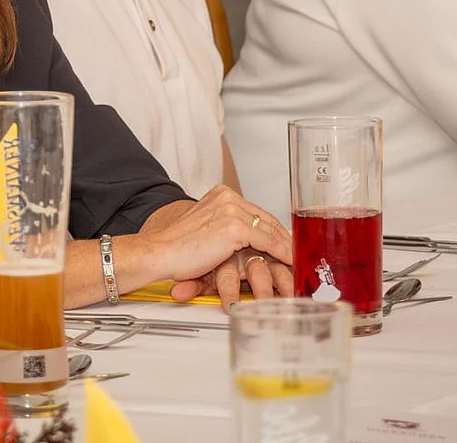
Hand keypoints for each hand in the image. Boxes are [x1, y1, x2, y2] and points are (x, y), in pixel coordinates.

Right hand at [133, 186, 293, 307]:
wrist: (158, 252)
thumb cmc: (177, 247)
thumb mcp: (207, 229)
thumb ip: (227, 228)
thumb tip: (248, 240)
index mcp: (221, 194)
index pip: (257, 212)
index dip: (275, 229)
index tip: (287, 241)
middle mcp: (228, 197)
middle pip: (267, 219)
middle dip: (285, 238)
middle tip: (298, 253)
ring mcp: (232, 210)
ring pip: (271, 230)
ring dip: (287, 247)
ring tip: (297, 260)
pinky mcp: (235, 228)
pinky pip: (267, 242)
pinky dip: (282, 253)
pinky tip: (290, 262)